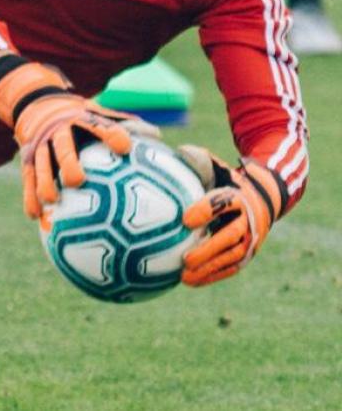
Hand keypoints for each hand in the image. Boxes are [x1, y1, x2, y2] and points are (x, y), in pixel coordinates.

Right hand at [0, 60, 158, 217]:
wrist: (36, 104)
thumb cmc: (79, 116)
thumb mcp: (97, 113)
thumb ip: (124, 124)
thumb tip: (157, 137)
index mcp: (80, 119)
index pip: (97, 126)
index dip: (111, 135)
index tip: (124, 148)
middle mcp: (58, 131)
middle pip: (63, 146)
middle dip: (68, 162)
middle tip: (77, 181)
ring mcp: (40, 145)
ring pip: (40, 164)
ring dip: (44, 182)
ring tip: (51, 201)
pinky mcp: (27, 158)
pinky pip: (27, 178)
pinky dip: (29, 196)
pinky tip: (35, 216)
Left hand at [177, 145, 285, 286]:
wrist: (263, 196)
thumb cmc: (228, 180)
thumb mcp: (218, 167)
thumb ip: (197, 161)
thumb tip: (173, 153)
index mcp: (238, 196)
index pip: (224, 202)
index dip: (206, 210)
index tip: (185, 219)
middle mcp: (248, 219)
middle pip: (230, 236)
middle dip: (208, 249)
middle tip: (185, 258)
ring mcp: (251, 239)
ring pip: (232, 256)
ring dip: (209, 268)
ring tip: (184, 276)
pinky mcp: (248, 253)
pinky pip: (231, 267)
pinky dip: (212, 276)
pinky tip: (191, 281)